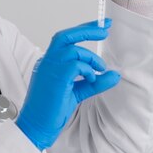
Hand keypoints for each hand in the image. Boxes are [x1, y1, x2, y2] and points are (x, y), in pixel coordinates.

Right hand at [15, 20, 120, 150]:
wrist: (37, 126)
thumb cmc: (52, 110)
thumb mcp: (78, 92)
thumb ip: (95, 82)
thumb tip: (115, 74)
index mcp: (49, 62)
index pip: (66, 39)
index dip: (84, 29)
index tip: (102, 26)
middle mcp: (47, 61)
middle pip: (66, 36)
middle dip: (88, 29)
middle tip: (106, 28)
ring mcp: (49, 68)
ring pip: (73, 50)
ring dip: (91, 58)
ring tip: (100, 69)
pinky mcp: (55, 77)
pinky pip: (75, 65)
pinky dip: (88, 70)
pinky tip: (92, 79)